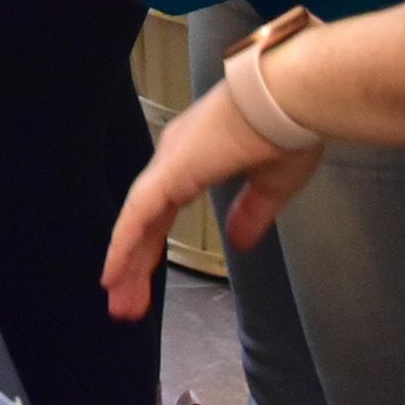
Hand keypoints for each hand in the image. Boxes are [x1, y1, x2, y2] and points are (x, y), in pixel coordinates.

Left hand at [99, 78, 325, 320]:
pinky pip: (138, 213)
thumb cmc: (287, 131)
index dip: (152, 247)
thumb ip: (249, 214)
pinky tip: (114, 272)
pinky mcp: (171, 171)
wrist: (290, 99)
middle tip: (126, 305)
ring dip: (127, 264)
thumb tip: (238, 242)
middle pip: (145, 222)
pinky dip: (124, 243)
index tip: (143, 281)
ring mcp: (169, 163)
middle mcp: (174, 159)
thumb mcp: (271, 185)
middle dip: (135, 266)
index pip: (163, 213)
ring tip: (119, 304)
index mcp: (195, 159)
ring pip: (138, 222)